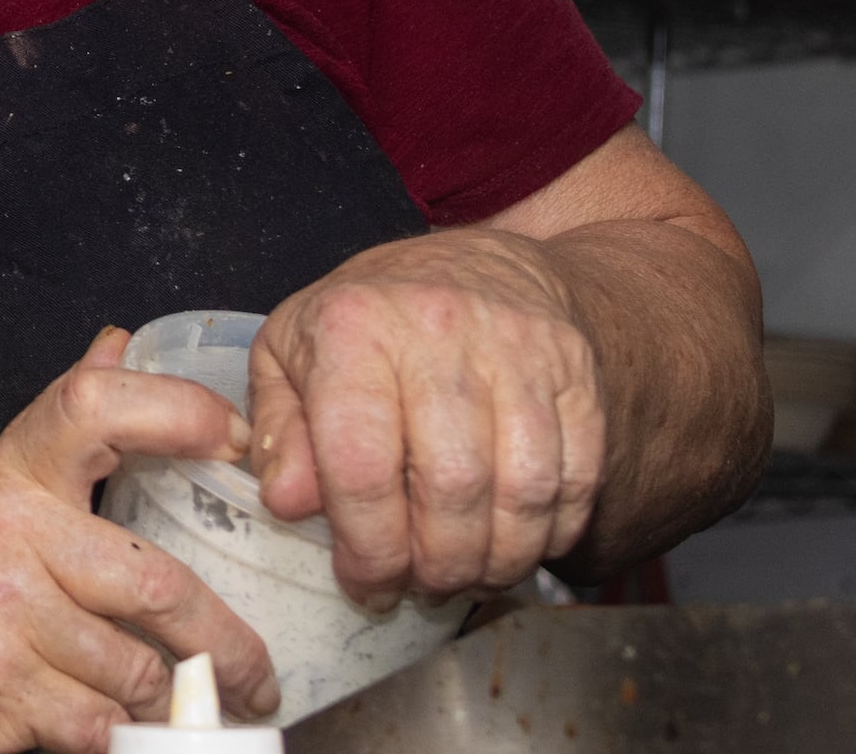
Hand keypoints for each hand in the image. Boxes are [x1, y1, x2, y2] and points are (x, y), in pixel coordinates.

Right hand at [0, 330, 277, 753]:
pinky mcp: (0, 694)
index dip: (178, 411)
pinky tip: (116, 729)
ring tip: (179, 708)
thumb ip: (55, 432)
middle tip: (256, 675)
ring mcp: (0, 617)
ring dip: (169, 703)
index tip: (238, 441)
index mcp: (4, 473)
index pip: (95, 406)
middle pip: (158, 584)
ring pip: (138, 672)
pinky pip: (103, 727)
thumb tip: (119, 344)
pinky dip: (122, 738)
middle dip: (227, 644)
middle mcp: (1, 534)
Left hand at [247, 230, 607, 608]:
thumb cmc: (366, 326)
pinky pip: (577, 479)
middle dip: (435, 563)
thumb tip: (286, 502)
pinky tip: (516, 544)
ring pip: (522, 492)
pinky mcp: (577, 373)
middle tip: (419, 586)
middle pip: (450, 487)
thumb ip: (278, 432)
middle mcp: (440, 329)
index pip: (360, 465)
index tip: (365, 582)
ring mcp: (520, 348)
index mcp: (353, 327)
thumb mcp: (290, 358)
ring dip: (496, 560)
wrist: (474, 268)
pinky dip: (550, 533)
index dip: (366, 546)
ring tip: (465, 577)